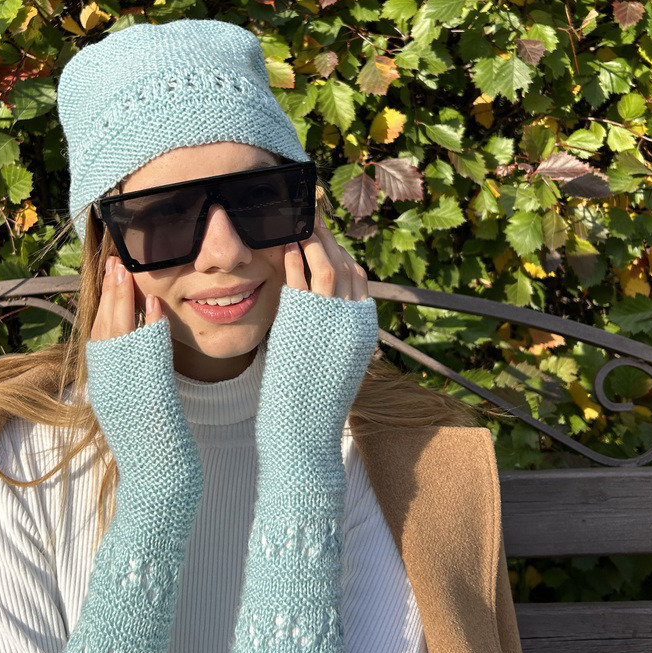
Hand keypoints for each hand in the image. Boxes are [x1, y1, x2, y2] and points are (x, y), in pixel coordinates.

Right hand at [86, 256, 200, 517]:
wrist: (157, 485)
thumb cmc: (153, 447)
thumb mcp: (136, 405)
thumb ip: (133, 374)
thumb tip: (138, 340)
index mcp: (103, 387)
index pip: (98, 336)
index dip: (103, 304)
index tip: (109, 276)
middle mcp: (107, 386)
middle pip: (103, 329)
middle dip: (108, 293)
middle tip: (114, 261)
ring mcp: (124, 391)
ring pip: (119, 336)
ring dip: (123, 301)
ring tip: (127, 271)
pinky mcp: (147, 396)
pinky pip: (146, 354)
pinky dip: (149, 327)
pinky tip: (156, 306)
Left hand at [257, 216, 376, 481]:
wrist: (304, 433)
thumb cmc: (311, 406)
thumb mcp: (334, 365)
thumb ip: (334, 337)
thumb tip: (323, 320)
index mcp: (364, 330)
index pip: (358, 280)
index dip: (342, 255)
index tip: (328, 239)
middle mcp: (355, 321)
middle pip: (347, 266)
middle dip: (330, 240)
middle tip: (313, 219)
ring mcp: (333, 320)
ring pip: (330, 266)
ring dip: (315, 240)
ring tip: (301, 222)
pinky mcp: (306, 322)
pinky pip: (304, 279)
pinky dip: (297, 258)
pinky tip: (286, 243)